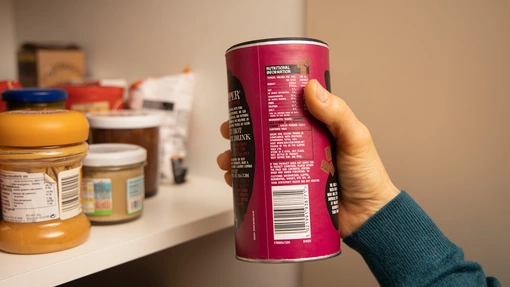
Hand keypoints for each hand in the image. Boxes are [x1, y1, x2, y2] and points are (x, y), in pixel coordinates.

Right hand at [217, 79, 399, 237]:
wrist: (369, 217)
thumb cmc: (367, 176)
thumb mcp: (355, 139)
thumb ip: (338, 114)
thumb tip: (312, 88)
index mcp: (314, 129)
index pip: (284, 111)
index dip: (262, 105)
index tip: (244, 100)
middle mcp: (299, 147)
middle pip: (263, 136)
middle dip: (242, 133)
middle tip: (229, 131)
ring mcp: (291, 170)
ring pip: (257, 160)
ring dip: (238, 158)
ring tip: (228, 160)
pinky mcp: (287, 191)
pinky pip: (261, 185)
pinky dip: (244, 182)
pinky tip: (235, 180)